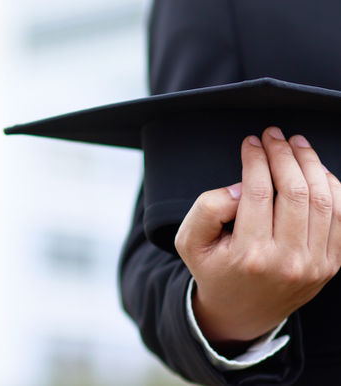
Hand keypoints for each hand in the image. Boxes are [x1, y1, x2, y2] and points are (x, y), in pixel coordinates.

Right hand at [175, 126, 340, 346]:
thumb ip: (207, 209)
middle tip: (273, 135)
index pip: (257, 192)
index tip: (250, 142)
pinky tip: (316, 169)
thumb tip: (242, 186)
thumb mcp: (189, 242)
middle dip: (284, 154)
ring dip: (310, 164)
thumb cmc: (214, 270)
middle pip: (294, 191)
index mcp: (249, 255)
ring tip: (296, 144)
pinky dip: (332, 186)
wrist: (241, 312)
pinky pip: (340, 216)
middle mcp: (287, 261)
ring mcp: (314, 264)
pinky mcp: (330, 264)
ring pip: (323, 200)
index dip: (255, 159)